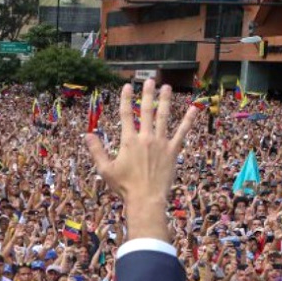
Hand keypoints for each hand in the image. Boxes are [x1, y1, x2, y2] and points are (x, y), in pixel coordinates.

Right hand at [87, 81, 196, 242]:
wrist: (146, 199)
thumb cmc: (124, 187)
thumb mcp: (105, 170)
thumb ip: (97, 151)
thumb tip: (87, 135)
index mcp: (129, 141)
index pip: (126, 115)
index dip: (126, 99)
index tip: (127, 86)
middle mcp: (145, 138)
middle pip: (146, 111)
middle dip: (147, 94)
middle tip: (150, 80)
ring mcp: (161, 143)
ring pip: (163, 117)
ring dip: (165, 101)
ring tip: (167, 87)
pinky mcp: (173, 151)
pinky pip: (182, 133)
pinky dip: (188, 120)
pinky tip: (194, 109)